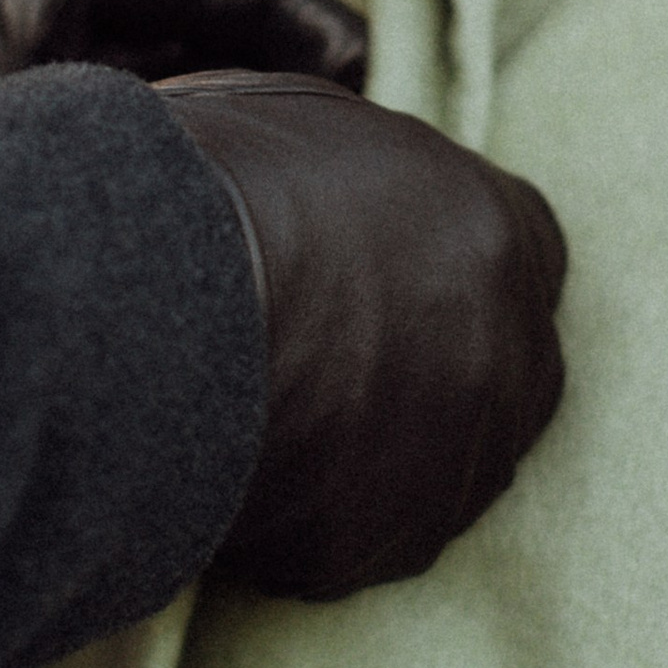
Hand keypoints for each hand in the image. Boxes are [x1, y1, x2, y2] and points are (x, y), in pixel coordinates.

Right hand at [155, 71, 567, 601]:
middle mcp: (511, 354)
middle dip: (433, 367)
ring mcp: (456, 464)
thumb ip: (357, 168)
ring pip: (436, 468)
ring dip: (375, 454)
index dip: (450, 265)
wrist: (146, 304)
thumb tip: (335, 182)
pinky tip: (236, 480)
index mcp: (501, 232)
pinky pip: (356, 540)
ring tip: (268, 425)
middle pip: (498, 371)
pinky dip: (308, 521)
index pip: (522, 253)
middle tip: (331, 359)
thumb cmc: (211, 183)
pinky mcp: (383, 546)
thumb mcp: (301, 121)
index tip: (390, 277)